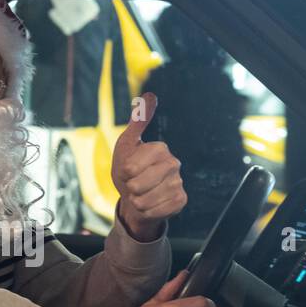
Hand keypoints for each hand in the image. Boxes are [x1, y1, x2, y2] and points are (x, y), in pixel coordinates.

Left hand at [111, 92, 186, 240]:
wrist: (135, 197)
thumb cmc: (128, 169)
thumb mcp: (126, 144)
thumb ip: (137, 121)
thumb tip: (151, 94)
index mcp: (159, 148)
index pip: (131, 167)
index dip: (124, 173)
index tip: (127, 170)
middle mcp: (173, 163)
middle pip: (138, 185)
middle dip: (129, 189)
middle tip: (133, 185)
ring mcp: (178, 182)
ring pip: (146, 200)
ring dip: (137, 202)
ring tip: (140, 196)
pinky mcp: (181, 200)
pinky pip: (157, 211)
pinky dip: (147, 212)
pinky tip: (150, 205)